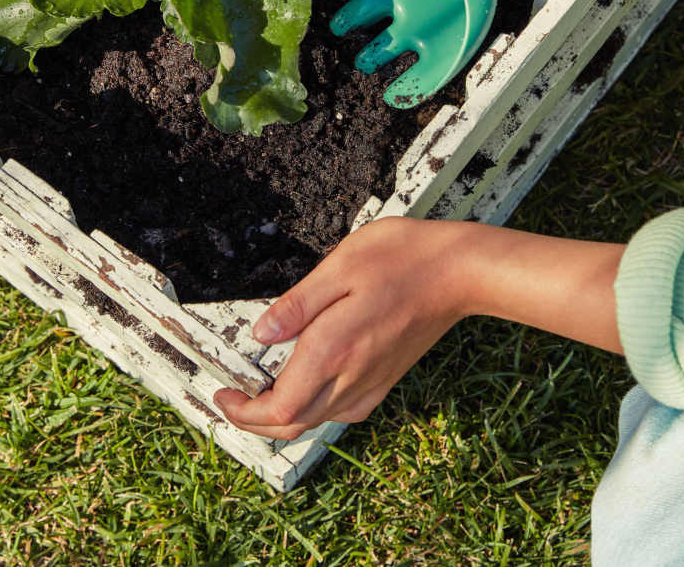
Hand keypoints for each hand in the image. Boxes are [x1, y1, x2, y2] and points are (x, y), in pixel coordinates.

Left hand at [213, 217, 471, 439]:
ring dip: (281, 416)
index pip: (278, 408)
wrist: (461, 273)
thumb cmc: (404, 259)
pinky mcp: (386, 379)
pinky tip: (307, 385)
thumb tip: (260, 333)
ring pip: (316, 420)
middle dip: (254, 420)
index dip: (243, 412)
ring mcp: (372, 382)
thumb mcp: (341, 265)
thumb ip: (298, 304)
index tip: (222, 393)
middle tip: (231, 399)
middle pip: (292, 424)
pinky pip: (341, 410)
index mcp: (333, 349)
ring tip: (259, 391)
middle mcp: (351, 376)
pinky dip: (313, 409)